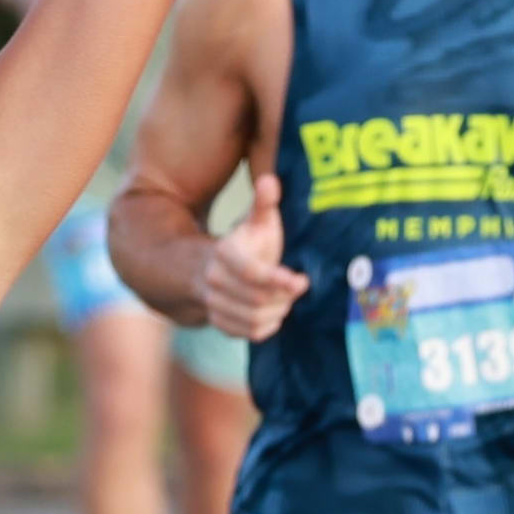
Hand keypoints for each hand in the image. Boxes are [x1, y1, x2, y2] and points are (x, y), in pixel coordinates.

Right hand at [199, 172, 306, 337]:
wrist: (212, 266)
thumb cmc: (246, 244)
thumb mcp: (257, 222)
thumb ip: (264, 203)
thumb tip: (270, 180)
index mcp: (224, 252)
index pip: (252, 273)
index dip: (279, 280)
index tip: (302, 281)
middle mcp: (213, 279)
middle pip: (256, 299)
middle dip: (282, 297)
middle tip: (297, 288)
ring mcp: (212, 302)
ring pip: (252, 319)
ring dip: (277, 312)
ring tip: (286, 299)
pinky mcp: (217, 321)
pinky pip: (247, 333)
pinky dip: (266, 326)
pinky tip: (275, 312)